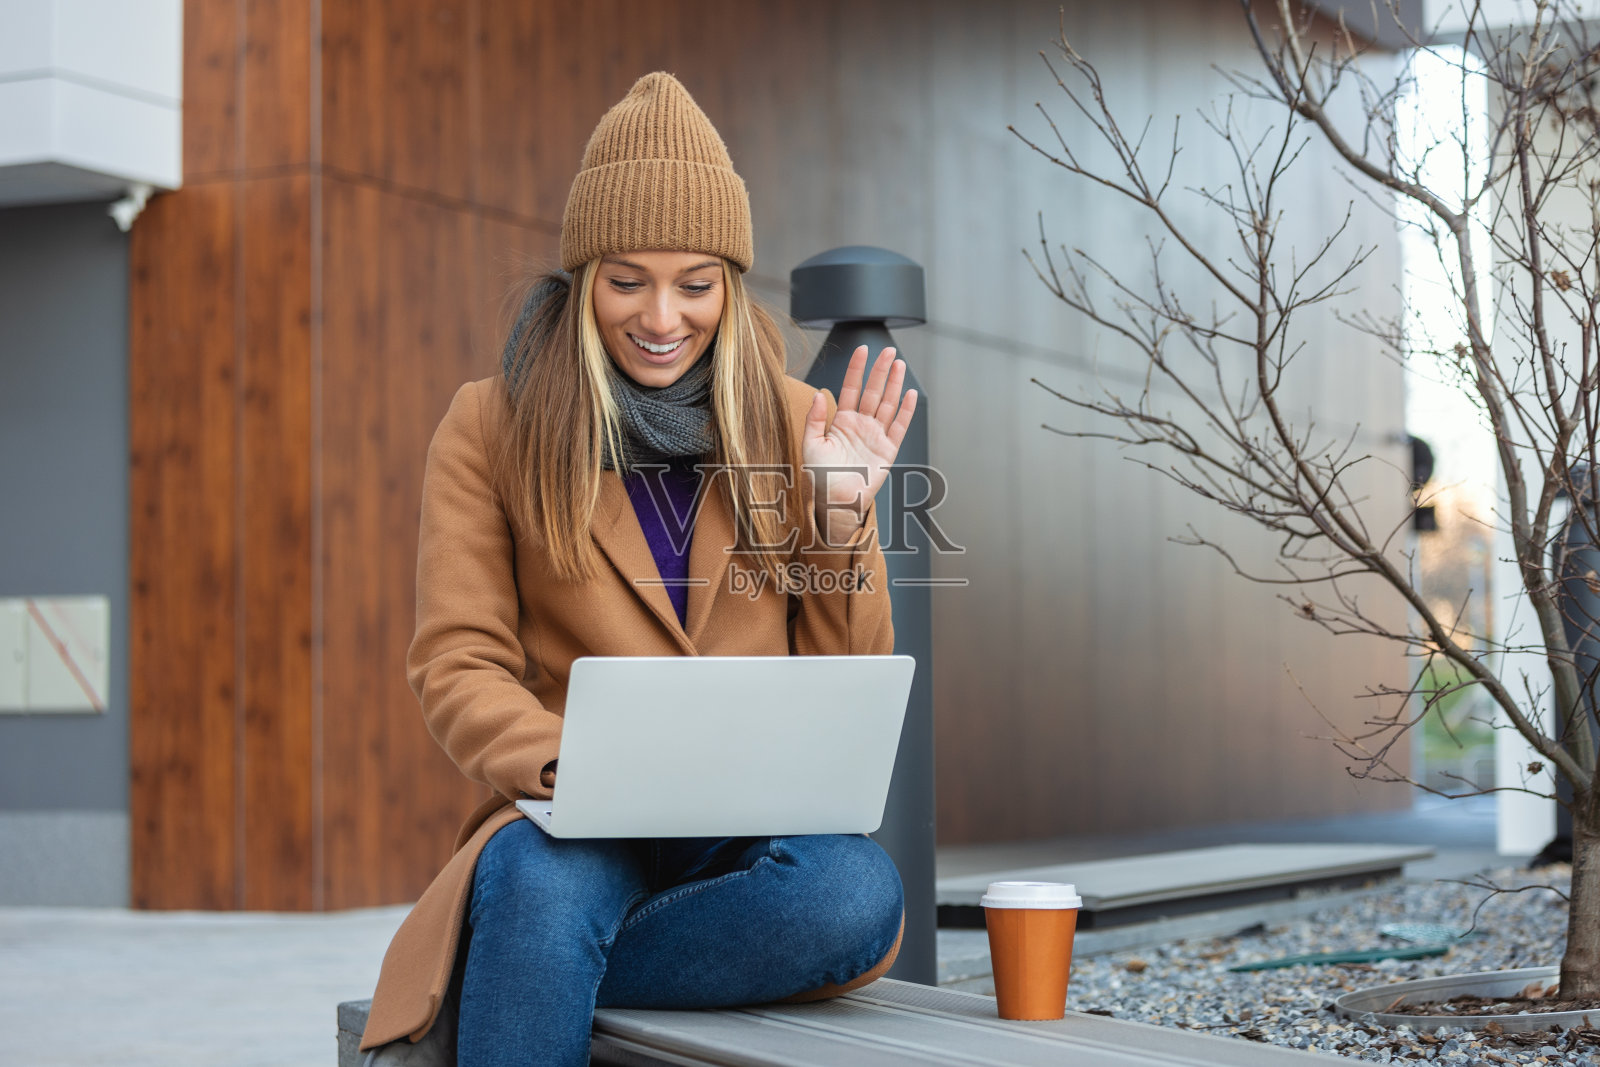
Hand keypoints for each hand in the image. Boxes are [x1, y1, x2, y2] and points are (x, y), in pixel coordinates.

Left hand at [801, 346, 917, 544]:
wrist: (835, 502)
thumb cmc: (820, 477)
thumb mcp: (810, 445)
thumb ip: (815, 419)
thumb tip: (819, 394)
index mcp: (842, 422)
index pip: (851, 388)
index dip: (857, 369)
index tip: (863, 349)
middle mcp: (861, 426)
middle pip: (873, 391)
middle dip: (880, 370)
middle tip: (888, 350)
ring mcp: (876, 436)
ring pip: (888, 404)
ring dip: (894, 384)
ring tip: (899, 364)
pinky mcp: (888, 450)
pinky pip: (899, 426)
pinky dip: (906, 410)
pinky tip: (909, 393)